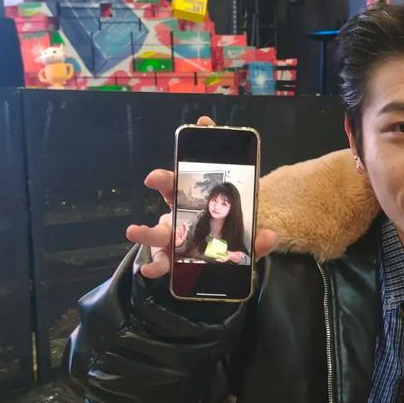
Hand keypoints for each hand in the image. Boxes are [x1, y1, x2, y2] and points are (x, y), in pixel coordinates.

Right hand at [126, 115, 277, 278]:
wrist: (214, 261)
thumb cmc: (225, 239)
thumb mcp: (246, 238)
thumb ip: (258, 237)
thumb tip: (271, 236)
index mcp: (198, 200)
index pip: (193, 175)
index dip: (195, 154)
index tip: (197, 132)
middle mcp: (182, 214)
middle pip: (171, 194)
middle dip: (163, 182)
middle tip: (153, 177)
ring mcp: (174, 237)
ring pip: (159, 230)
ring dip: (146, 231)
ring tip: (132, 230)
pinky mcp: (170, 258)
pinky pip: (161, 261)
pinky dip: (154, 265)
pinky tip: (148, 269)